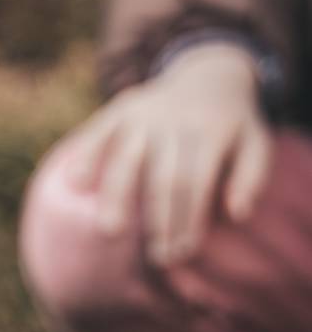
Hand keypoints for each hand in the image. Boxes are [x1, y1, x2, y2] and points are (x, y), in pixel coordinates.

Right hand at [36, 41, 269, 264]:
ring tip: (110, 232)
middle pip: (163, 178)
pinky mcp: (121, 108)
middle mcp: (175, 121)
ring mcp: (145, 113)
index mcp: (212, 131)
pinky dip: (85, 156)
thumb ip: (251, 177)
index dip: (188, 220)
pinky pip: (98, 132)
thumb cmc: (231, 124)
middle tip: (157, 257)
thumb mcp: (256, 143)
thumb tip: (236, 215)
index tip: (183, 252)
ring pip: (127, 159)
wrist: (210, 74)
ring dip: (118, 197)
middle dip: (159, 221)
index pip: (196, 183)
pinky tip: (75, 184)